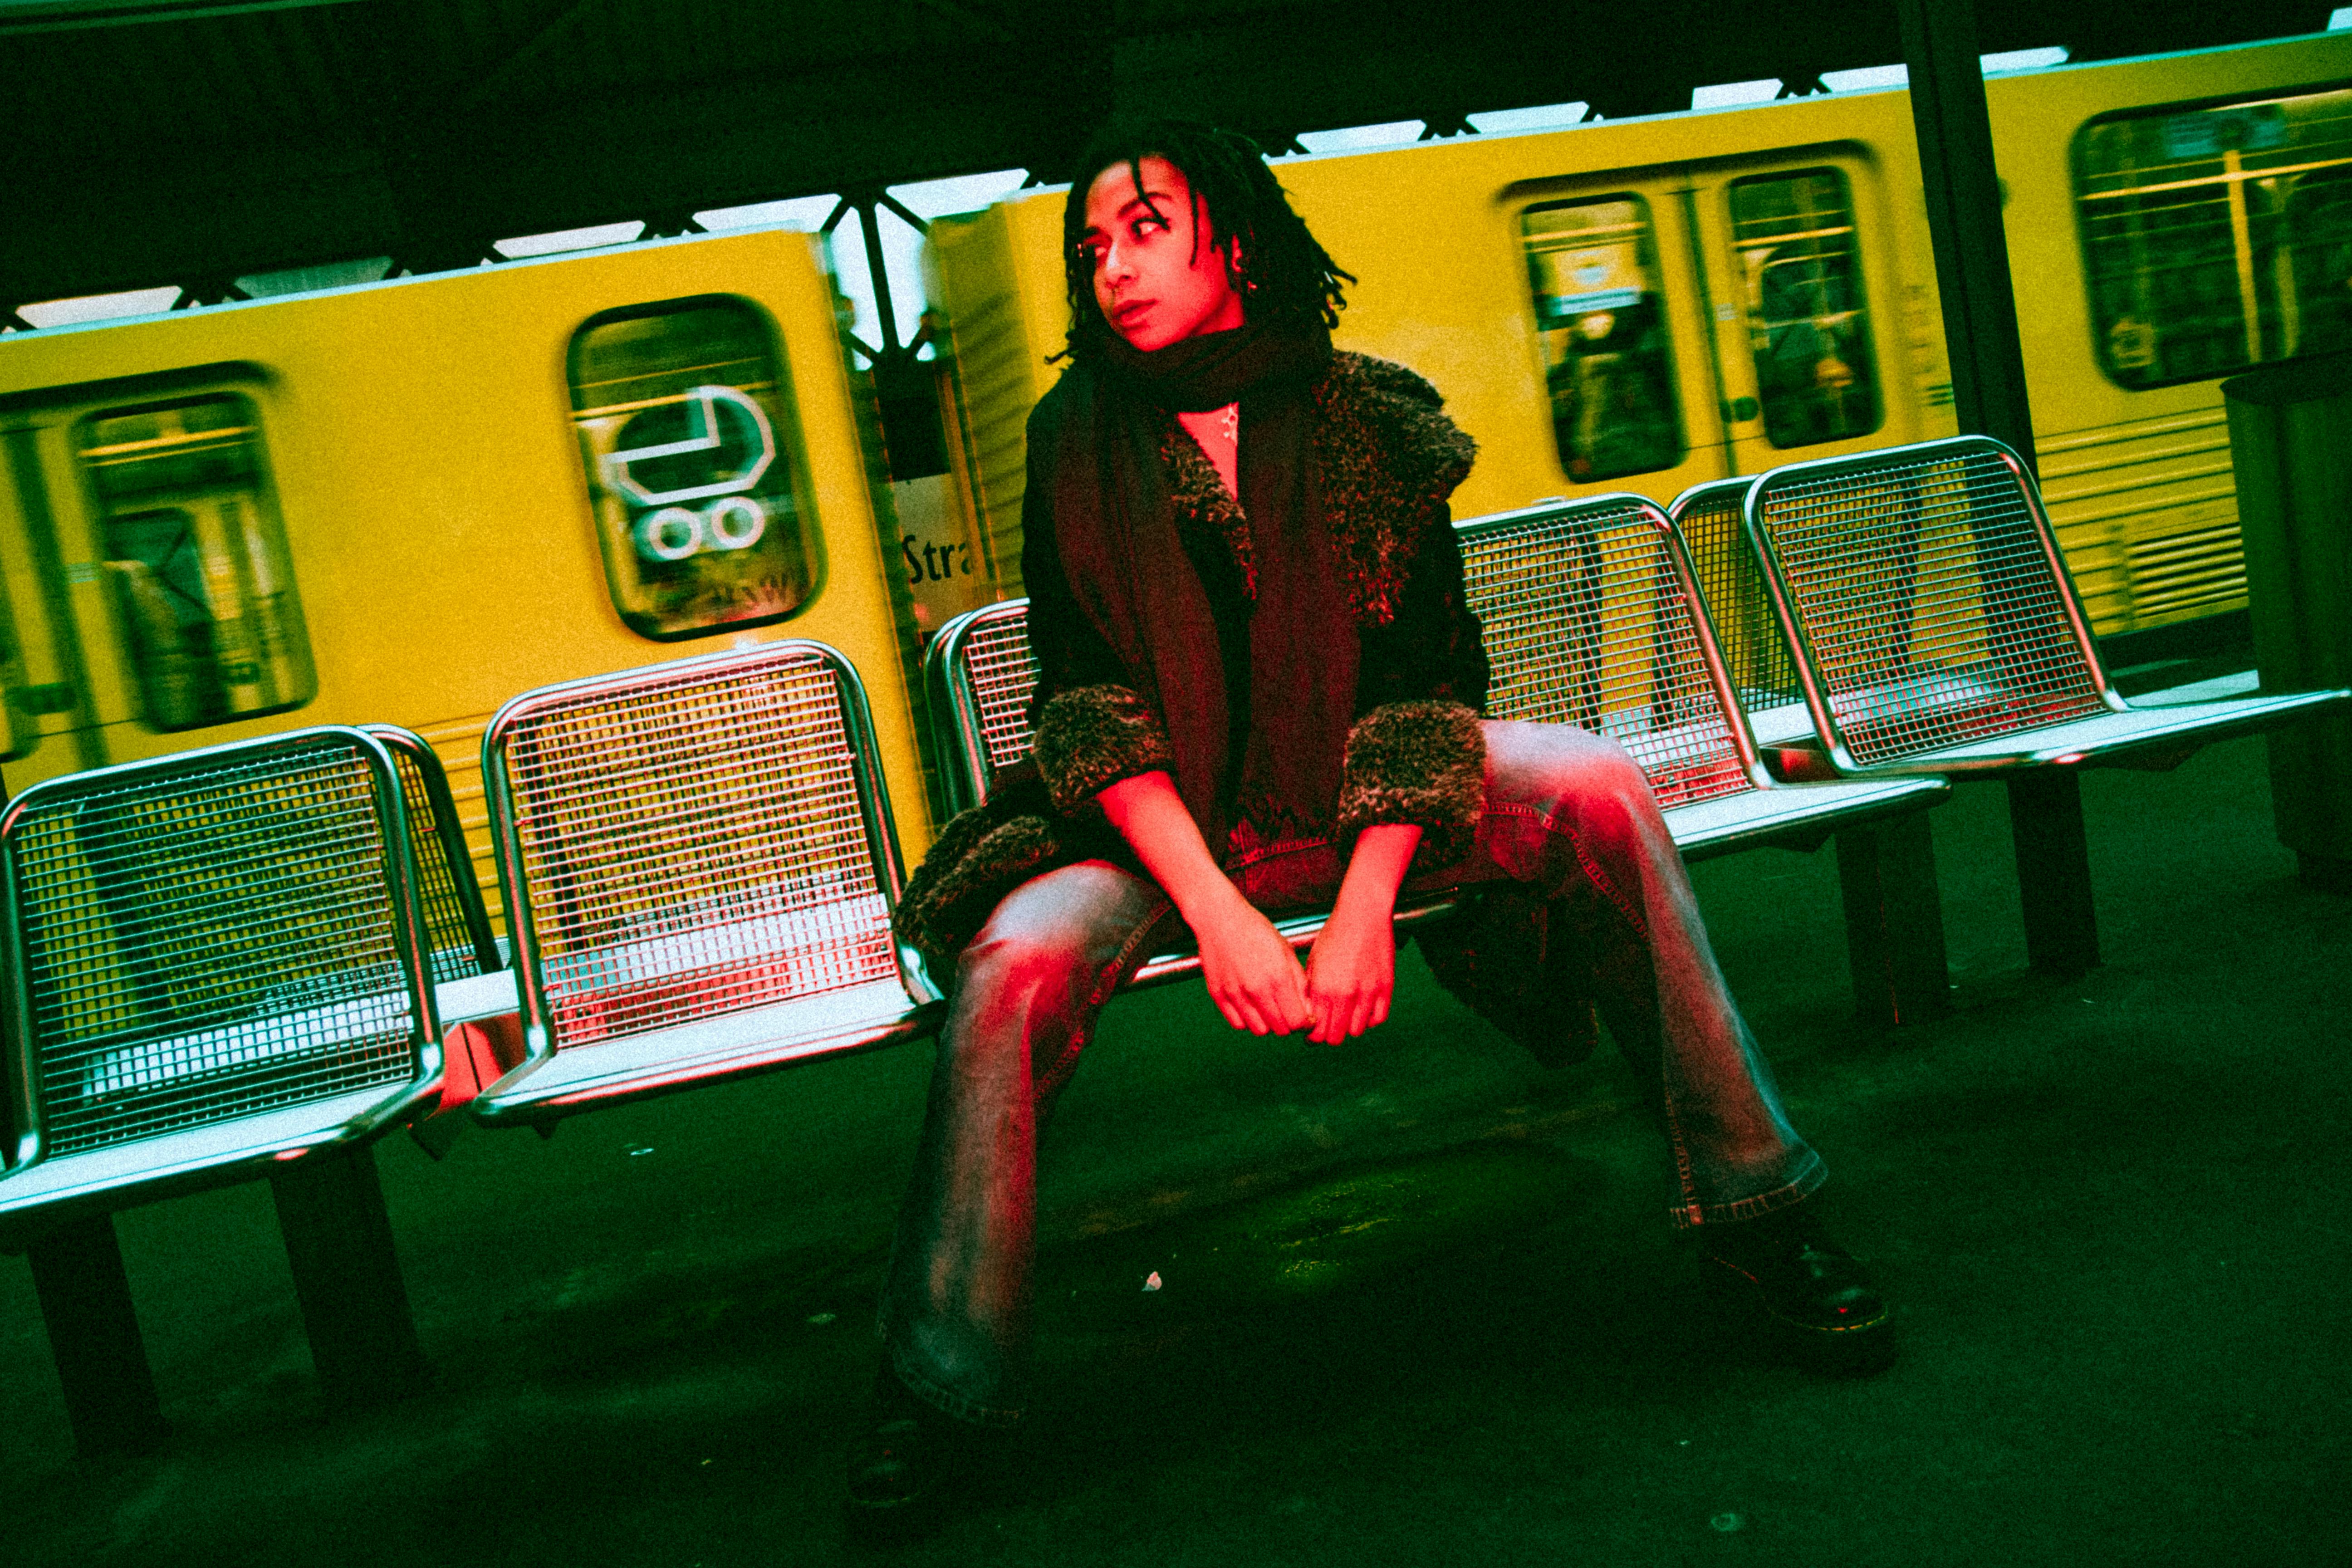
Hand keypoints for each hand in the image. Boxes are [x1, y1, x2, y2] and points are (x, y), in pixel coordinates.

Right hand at [1191, 886, 1314, 1036]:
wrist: (1219, 917)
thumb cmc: (1256, 930)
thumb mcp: (1286, 952)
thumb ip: (1299, 984)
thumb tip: (1308, 1011)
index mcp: (1278, 978)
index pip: (1297, 1022)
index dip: (1305, 1022)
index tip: (1305, 1016)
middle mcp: (1256, 989)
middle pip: (1280, 1030)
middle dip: (1288, 1023)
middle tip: (1287, 1010)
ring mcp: (1235, 994)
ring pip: (1259, 1031)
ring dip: (1268, 1024)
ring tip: (1268, 1007)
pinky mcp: (1218, 995)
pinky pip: (1238, 1023)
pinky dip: (1247, 1020)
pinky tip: (1251, 1005)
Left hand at [1303, 902, 1394, 1044]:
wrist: (1362, 914)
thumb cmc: (1334, 935)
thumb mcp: (1313, 962)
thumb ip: (1310, 991)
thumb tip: (1308, 1015)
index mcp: (1322, 989)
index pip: (1316, 1033)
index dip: (1313, 1036)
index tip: (1313, 1032)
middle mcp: (1345, 995)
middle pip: (1336, 1037)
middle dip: (1329, 1035)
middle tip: (1329, 1026)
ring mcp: (1367, 993)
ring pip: (1357, 1031)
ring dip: (1350, 1026)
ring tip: (1346, 1014)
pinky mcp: (1385, 988)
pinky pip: (1379, 1019)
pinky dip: (1370, 1019)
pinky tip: (1364, 1008)